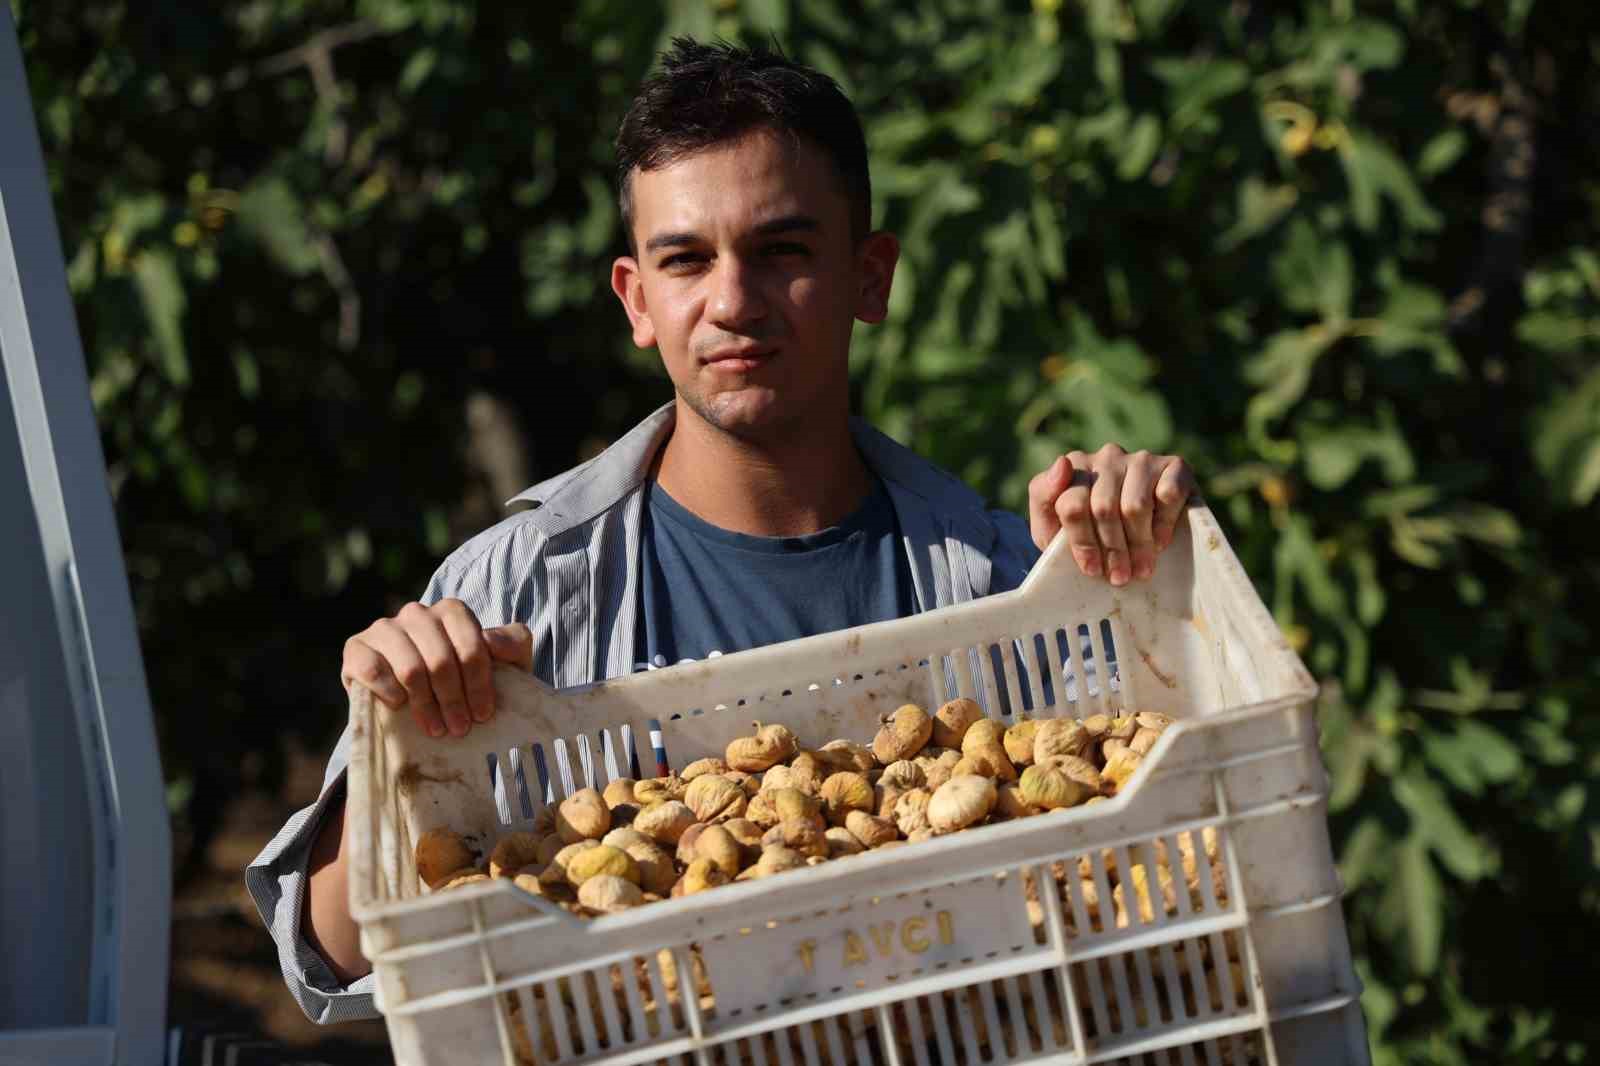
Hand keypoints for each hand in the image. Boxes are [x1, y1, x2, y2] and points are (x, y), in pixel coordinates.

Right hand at [341, 599, 532, 737]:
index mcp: (452, 611)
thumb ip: (513, 644)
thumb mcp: (505, 663)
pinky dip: (389, 691)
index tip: (483, 715)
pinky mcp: (356, 648)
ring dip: (425, 704)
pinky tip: (399, 706)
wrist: (421, 698)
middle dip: (454, 700)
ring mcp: (384, 628)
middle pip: (441, 660)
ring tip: (435, 729)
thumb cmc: (466, 680)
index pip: (471, 647)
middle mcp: (417, 613)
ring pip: (410, 667)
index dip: (479, 685)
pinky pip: (372, 669)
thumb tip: (491, 641)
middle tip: (459, 729)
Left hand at [1027, 445, 1195, 585]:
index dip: (1082, 542)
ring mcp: (1141, 459)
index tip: (1092, 569)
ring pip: (1135, 506)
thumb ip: (1043, 495)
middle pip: (1104, 508)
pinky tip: (1159, 543)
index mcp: (1074, 467)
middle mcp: (1107, 456)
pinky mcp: (1174, 466)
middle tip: (1120, 577)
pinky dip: (1163, 525)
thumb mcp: (1052, 523)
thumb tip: (1062, 463)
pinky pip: (1168, 495)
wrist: (1133, 533)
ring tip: (1140, 569)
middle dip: (1112, 550)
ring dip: (1138, 545)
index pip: (1073, 505)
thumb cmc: (1086, 531)